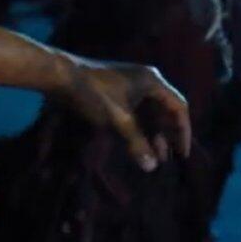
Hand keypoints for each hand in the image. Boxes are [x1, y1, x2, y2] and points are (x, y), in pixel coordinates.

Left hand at [54, 58, 191, 170]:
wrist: (58, 74)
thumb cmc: (92, 93)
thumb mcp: (117, 120)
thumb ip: (136, 143)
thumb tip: (151, 167)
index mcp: (151, 81)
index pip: (178, 107)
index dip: (182, 132)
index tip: (181, 154)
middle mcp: (144, 80)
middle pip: (164, 110)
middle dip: (165, 135)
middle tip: (166, 158)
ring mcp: (128, 83)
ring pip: (148, 111)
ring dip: (151, 133)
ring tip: (151, 156)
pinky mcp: (113, 89)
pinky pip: (134, 110)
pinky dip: (137, 126)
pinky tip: (134, 143)